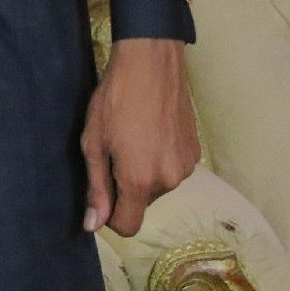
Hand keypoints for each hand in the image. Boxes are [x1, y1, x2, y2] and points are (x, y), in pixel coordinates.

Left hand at [81, 37, 200, 236]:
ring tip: (134, 137)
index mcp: (140, 181)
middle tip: (115, 151)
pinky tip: (152, 131)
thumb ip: (96, 188)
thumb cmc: (114, 100)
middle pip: (142, 203)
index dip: (111, 216)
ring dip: (144, 172)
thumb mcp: (94, 143)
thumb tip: (93, 226)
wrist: (151, 64)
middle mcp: (169, 181)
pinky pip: (172, 169)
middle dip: (126, 187)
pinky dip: (160, 159)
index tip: (102, 191)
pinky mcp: (196, 153)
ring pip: (157, 186)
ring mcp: (187, 167)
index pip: (129, 226)